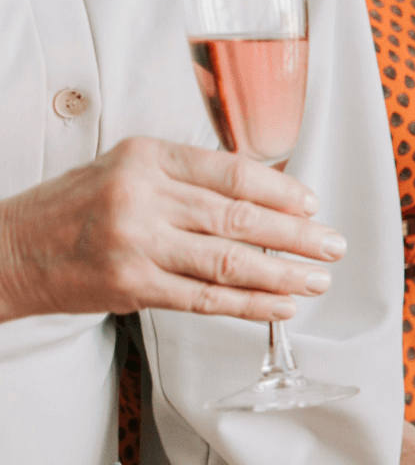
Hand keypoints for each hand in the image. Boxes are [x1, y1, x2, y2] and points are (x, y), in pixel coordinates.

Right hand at [0, 137, 343, 324]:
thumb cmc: (77, 208)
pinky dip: (249, 304)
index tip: (311, 205)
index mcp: (147, 157)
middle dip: (297, 235)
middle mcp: (143, 195)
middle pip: (239, 216)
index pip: (231, 171)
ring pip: (228, 260)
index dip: (281, 191)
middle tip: (332, 246)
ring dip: (282, 274)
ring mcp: (137, 242)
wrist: (11, 249)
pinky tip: (280, 306)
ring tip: (317, 280)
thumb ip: (187, 176)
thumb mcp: (128, 169)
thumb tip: (266, 195)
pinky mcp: (132, 285)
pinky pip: (204, 297)